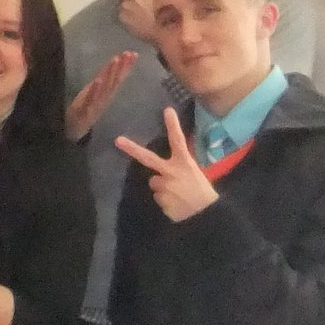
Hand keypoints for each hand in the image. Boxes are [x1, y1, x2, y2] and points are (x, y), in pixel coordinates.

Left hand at [65, 49, 139, 140]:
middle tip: (129, 53)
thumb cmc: (85, 111)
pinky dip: (96, 89)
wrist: (74, 131)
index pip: (118, 77)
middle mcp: (103, 98)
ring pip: (105, 87)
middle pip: (114, 81)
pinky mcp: (85, 110)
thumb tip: (112, 69)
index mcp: (106, 94)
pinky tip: (99, 80)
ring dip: (110, 74)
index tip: (134, 53)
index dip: (126, 66)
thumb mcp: (95, 95)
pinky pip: (91, 98)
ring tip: (115, 60)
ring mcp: (95, 104)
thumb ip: (104, 82)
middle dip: (121, 66)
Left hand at [115, 107, 218, 221]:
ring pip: (154, 183)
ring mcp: (164, 187)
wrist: (206, 214)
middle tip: (118, 140)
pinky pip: (158, 197)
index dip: (172, 125)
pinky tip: (176, 203)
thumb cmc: (202, 191)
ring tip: (177, 194)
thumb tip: (164, 167)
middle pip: (148, 158)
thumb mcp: (194, 172)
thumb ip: (179, 166)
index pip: (178, 141)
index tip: (167, 110)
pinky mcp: (160, 200)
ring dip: (162, 187)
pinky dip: (165, 200)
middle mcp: (171, 172)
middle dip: (132, 149)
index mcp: (184, 163)